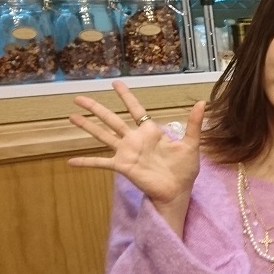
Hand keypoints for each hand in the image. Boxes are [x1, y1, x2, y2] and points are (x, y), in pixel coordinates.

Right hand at [68, 80, 205, 206]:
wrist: (178, 191)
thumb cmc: (184, 169)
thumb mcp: (191, 144)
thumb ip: (193, 123)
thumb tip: (203, 102)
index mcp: (150, 131)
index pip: (135, 109)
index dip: (125, 96)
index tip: (115, 83)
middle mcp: (134, 139)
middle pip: (111, 119)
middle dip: (95, 108)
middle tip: (78, 97)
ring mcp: (126, 152)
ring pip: (102, 135)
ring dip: (87, 127)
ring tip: (71, 117)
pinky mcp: (122, 166)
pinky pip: (101, 163)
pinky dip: (86, 162)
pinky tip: (71, 161)